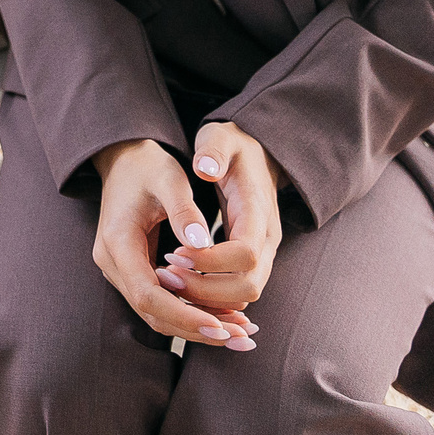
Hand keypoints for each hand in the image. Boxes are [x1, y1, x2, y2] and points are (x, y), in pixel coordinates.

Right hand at [92, 139, 257, 350]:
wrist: (124, 159)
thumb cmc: (147, 165)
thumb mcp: (169, 178)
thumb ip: (184, 211)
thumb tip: (203, 245)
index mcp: (116, 241)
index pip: (148, 294)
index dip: (184, 315)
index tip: (220, 327)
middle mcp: (112, 262)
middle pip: (152, 313)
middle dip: (196, 329)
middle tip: (241, 337)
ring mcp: (119, 270)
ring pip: (157, 313)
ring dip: (197, 326)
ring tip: (240, 333)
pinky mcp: (133, 271)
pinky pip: (160, 302)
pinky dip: (191, 313)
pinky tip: (223, 317)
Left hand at [159, 123, 284, 318]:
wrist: (256, 154)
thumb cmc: (232, 147)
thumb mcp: (220, 138)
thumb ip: (213, 151)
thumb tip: (203, 169)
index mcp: (258, 210)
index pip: (245, 254)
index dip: (210, 261)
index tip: (174, 253)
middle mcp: (267, 238)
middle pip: (249, 285)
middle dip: (206, 288)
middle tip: (166, 275)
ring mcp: (264, 252)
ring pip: (244, 294)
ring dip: (206, 296)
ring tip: (167, 278)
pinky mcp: (252, 261)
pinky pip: (236, 291)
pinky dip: (211, 296)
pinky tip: (180, 283)